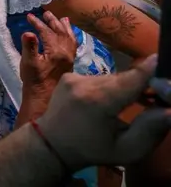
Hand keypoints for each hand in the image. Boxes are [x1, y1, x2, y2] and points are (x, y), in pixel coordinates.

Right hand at [20, 11, 76, 102]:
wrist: (44, 97)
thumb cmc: (34, 80)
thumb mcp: (28, 63)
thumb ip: (29, 46)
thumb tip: (28, 32)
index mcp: (56, 51)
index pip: (47, 32)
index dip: (38, 23)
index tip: (29, 17)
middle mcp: (66, 52)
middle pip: (61, 32)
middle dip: (53, 21)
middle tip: (46, 13)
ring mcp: (69, 57)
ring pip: (69, 38)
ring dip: (64, 27)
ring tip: (62, 19)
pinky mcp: (69, 62)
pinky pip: (73, 45)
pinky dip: (70, 37)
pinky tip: (69, 35)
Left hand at [37, 55, 170, 170]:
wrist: (51, 143)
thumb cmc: (91, 150)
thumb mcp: (126, 150)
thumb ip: (150, 130)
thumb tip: (170, 110)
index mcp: (98, 101)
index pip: (130, 79)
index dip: (150, 69)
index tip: (163, 59)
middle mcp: (84, 83)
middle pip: (124, 78)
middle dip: (143, 85)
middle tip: (159, 97)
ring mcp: (74, 76)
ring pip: (112, 78)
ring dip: (125, 88)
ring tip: (139, 102)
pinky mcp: (69, 75)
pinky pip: (99, 78)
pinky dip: (110, 87)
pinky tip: (113, 102)